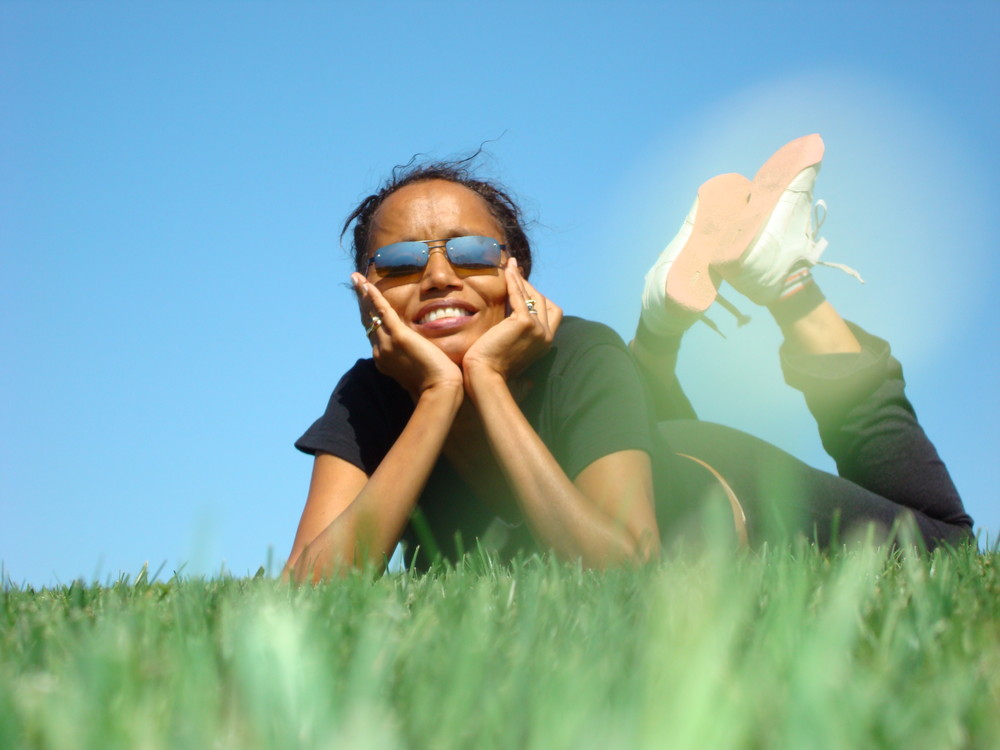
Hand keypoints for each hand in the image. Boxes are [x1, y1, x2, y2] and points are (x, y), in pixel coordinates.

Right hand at [352, 273, 463, 398]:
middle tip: (356, 284)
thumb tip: (419, 356)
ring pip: (372, 314)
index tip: (366, 306)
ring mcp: (387, 344)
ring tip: (356, 279)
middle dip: (362, 302)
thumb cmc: (434, 385)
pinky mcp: (399, 336)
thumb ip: (413, 360)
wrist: (439, 390)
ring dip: (364, 294)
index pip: (374, 334)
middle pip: (368, 321)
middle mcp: (381, 351)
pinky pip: (382, 311)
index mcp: (385, 360)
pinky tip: (366, 284)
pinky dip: (373, 296)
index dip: (369, 318)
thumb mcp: (417, 371)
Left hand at [462, 258, 562, 382]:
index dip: (539, 298)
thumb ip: (520, 335)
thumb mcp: (514, 348)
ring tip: (510, 266)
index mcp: (546, 342)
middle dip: (530, 285)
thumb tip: (513, 321)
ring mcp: (537, 328)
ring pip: (533, 296)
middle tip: (516, 273)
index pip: (552, 312)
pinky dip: (514, 282)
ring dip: (522, 280)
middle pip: (544, 301)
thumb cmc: (493, 365)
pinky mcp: (524, 322)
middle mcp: (546, 335)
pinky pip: (519, 296)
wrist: (485, 375)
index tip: (525, 288)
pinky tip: (508, 271)